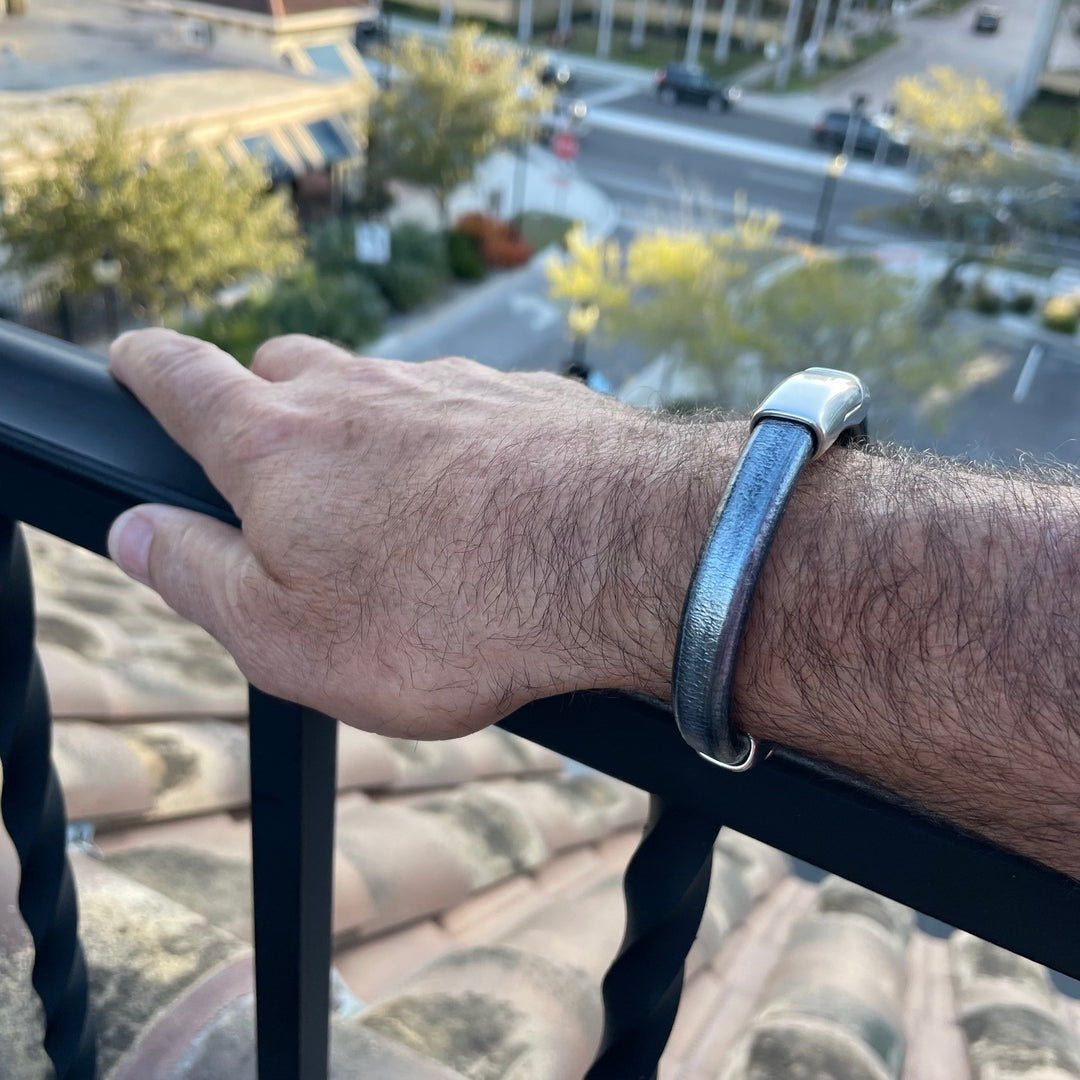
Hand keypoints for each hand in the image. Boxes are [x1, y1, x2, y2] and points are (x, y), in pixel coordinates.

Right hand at [107, 330, 718, 737]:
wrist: (620, 562)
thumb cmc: (448, 615)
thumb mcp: (286, 636)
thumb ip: (196, 575)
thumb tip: (134, 531)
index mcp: (280, 442)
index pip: (180, 376)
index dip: (146, 366)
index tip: (134, 362)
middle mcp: (359, 389)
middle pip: (283, 369)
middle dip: (266, 409)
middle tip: (282, 480)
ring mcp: (448, 383)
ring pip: (379, 388)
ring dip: (368, 434)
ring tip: (397, 518)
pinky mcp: (523, 394)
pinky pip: (463, 409)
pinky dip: (452, 445)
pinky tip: (482, 506)